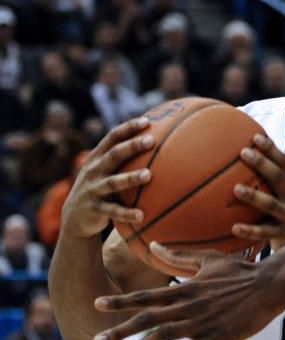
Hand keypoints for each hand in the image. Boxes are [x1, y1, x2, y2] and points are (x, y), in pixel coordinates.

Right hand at [59, 117, 153, 239]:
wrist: (74, 218)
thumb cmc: (99, 187)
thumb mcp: (104, 170)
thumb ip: (122, 157)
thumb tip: (156, 140)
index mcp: (97, 157)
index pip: (112, 137)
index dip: (128, 128)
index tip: (147, 121)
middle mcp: (93, 170)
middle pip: (114, 155)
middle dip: (132, 146)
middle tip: (151, 140)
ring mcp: (92, 189)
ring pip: (113, 182)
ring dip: (130, 178)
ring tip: (148, 175)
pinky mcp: (94, 209)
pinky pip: (113, 211)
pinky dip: (127, 213)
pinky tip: (142, 215)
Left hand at [92, 247, 283, 339]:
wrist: (269, 284)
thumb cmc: (240, 270)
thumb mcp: (210, 258)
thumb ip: (180, 256)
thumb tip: (155, 245)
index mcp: (185, 289)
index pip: (146, 296)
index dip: (120, 301)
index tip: (97, 303)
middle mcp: (188, 306)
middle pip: (147, 319)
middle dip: (119, 330)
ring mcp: (202, 323)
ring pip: (164, 336)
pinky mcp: (217, 337)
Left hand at [231, 136, 284, 250]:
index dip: (272, 150)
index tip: (256, 136)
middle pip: (279, 178)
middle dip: (262, 164)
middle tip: (243, 152)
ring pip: (272, 205)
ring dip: (254, 196)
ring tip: (236, 188)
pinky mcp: (284, 235)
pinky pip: (265, 233)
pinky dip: (250, 231)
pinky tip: (234, 227)